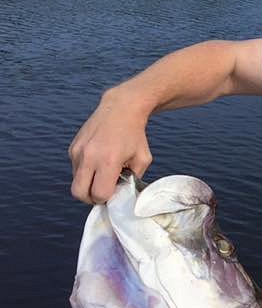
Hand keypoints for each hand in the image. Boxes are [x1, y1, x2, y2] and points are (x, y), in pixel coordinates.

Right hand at [69, 89, 152, 203]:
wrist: (120, 109)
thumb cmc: (135, 135)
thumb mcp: (143, 159)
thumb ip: (133, 178)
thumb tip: (122, 193)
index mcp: (108, 161)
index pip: (99, 194)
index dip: (107, 198)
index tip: (114, 193)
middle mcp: (88, 157)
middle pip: (79, 193)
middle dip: (90, 198)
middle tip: (103, 192)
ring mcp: (77, 152)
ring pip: (76, 182)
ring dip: (88, 184)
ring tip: (103, 174)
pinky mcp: (72, 148)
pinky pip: (75, 169)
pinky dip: (85, 172)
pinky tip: (98, 162)